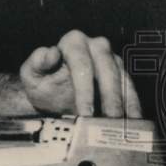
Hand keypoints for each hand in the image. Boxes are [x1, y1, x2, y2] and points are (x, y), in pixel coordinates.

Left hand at [20, 30, 141, 117]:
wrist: (51, 96)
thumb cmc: (41, 83)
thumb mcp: (31, 75)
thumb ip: (36, 63)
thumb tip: (49, 52)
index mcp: (72, 42)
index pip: (81, 64)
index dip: (85, 89)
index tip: (85, 110)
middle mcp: (95, 46)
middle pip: (107, 69)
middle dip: (109, 97)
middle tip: (108, 119)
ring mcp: (110, 58)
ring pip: (123, 77)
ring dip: (124, 102)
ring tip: (123, 123)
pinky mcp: (121, 72)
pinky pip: (131, 87)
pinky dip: (132, 104)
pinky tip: (133, 119)